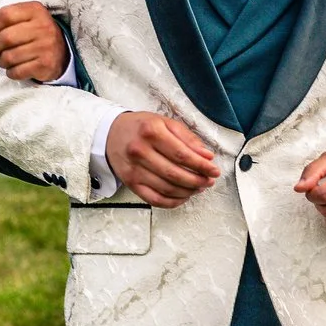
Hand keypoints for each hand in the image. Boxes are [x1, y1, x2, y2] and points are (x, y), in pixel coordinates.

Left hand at [0, 2, 68, 82]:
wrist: (60, 53)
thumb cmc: (32, 33)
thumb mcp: (17, 20)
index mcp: (35, 10)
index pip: (5, 15)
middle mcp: (44, 26)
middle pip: (5, 37)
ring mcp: (47, 46)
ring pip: (10, 57)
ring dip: (1, 61)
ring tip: (4, 59)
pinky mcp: (46, 64)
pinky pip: (18, 71)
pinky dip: (11, 72)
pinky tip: (15, 68)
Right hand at [106, 111, 220, 206]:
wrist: (111, 133)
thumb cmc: (142, 127)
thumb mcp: (165, 123)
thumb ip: (188, 138)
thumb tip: (207, 156)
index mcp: (151, 132)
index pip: (182, 155)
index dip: (201, 166)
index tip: (214, 170)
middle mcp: (140, 151)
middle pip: (175, 174)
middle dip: (197, 181)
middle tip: (209, 181)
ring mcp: (134, 170)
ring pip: (167, 189)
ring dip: (188, 192)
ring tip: (199, 188)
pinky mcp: (130, 183)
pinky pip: (155, 199)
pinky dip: (172, 202)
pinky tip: (183, 196)